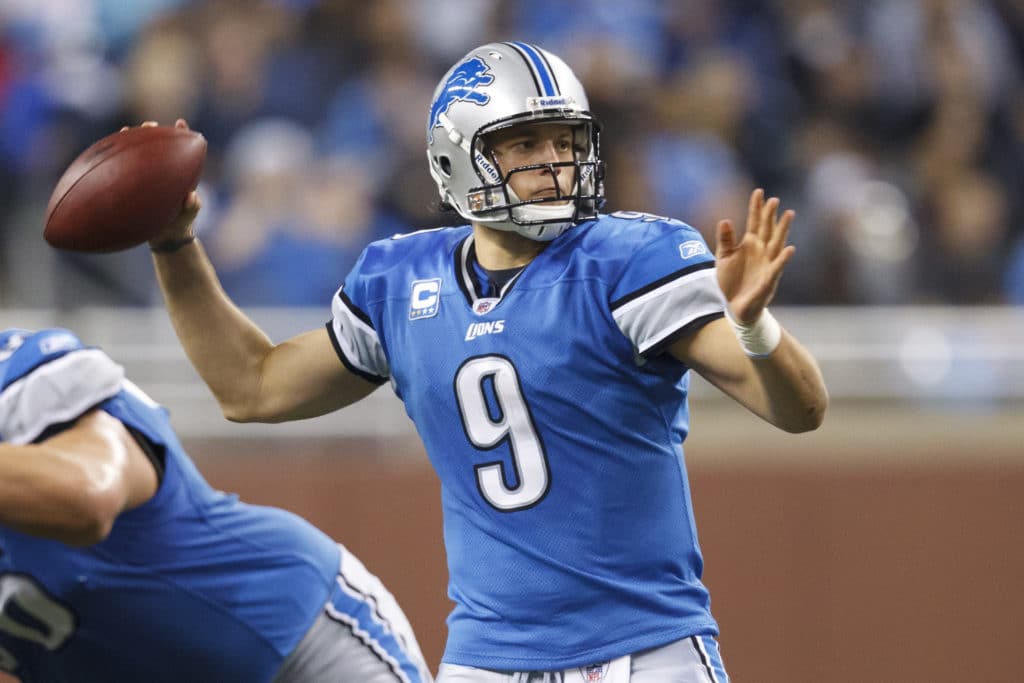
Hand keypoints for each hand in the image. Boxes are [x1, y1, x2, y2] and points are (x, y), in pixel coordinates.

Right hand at [118, 119, 202, 247]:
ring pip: (137, 155)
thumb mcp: (188, 216)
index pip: (180, 150)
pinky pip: (123, 172)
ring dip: (132, 141)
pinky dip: (115, 163)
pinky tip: (104, 155)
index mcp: (178, 174)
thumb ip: (192, 207)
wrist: (165, 238)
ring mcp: (145, 177)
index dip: (181, 135)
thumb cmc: (180, 224)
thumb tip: (192, 197)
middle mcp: (162, 171)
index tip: (180, 123)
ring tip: (125, 131)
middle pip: (157, 147)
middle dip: (153, 133)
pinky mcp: (132, 185)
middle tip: (149, 125)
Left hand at [715, 188, 794, 323]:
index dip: (756, 208)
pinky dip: (783, 259)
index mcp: (749, 244)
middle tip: (774, 199)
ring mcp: (767, 264)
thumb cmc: (731, 281)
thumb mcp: (724, 258)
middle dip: (770, 215)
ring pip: (777, 243)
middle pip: (767, 229)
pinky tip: (789, 249)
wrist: (735, 306)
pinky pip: (777, 268)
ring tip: (789, 214)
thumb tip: (725, 220)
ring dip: (783, 230)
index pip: (754, 222)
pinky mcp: (769, 279)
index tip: (759, 191)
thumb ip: (726, 240)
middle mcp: (761, 251)